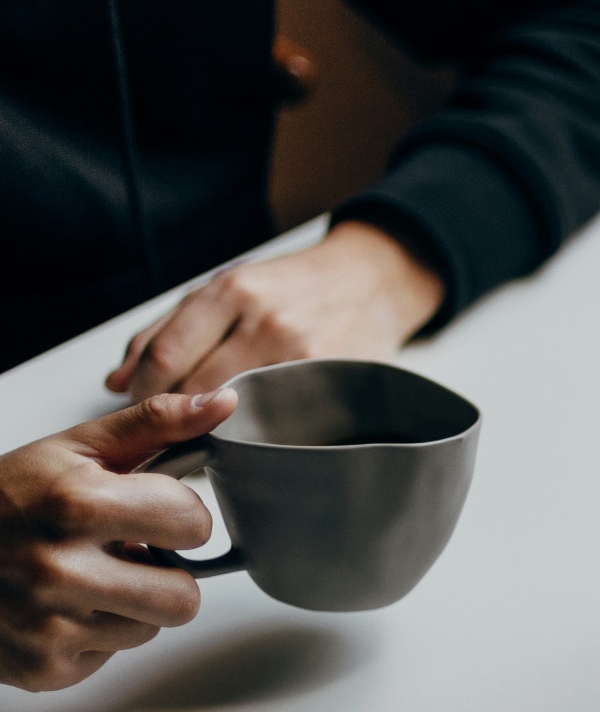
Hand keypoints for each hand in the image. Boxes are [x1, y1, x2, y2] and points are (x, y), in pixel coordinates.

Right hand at [0, 391, 236, 690]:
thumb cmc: (5, 499)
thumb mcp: (74, 450)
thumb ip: (156, 424)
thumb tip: (222, 404)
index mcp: (75, 504)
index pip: (194, 524)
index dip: (180, 516)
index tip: (151, 511)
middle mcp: (58, 570)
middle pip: (184, 597)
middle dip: (165, 573)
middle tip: (128, 553)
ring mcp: (47, 626)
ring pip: (151, 628)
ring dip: (133, 605)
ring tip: (90, 577)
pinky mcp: (42, 669)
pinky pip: (112, 655)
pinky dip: (96, 633)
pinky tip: (63, 607)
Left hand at [107, 221, 443, 400]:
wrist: (373, 281)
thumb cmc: (294, 287)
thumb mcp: (228, 287)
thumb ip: (166, 330)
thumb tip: (115, 382)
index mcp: (232, 290)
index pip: (164, 358)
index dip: (143, 392)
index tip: (142, 404)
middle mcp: (266, 320)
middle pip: (195, 390)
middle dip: (173, 415)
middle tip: (172, 425)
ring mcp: (302, 353)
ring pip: (234, 412)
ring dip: (213, 428)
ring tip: (211, 428)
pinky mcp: (331, 379)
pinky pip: (278, 420)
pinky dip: (256, 431)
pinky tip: (254, 428)